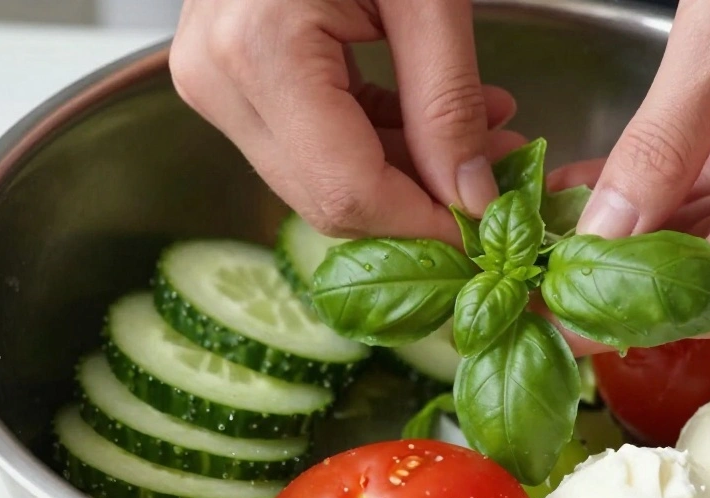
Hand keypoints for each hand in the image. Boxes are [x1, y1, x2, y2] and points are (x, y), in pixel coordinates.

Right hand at [169, 0, 524, 245]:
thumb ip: (449, 103)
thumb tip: (472, 196)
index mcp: (261, 51)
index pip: (348, 192)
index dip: (424, 227)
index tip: (488, 233)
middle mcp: (218, 78)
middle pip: (327, 198)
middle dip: (419, 206)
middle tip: (494, 186)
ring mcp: (214, 79)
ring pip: (320, 179)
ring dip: (407, 174)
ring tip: (483, 139)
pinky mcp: (232, 75)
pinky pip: (310, 142)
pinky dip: (378, 142)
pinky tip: (436, 122)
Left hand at [548, 0, 709, 352]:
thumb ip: (659, 147)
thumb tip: (604, 235)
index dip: (635, 311)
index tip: (561, 317)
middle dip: (624, 283)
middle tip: (543, 284)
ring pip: (709, 242)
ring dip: (631, 243)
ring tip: (552, 242)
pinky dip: (653, 200)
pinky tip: (592, 195)